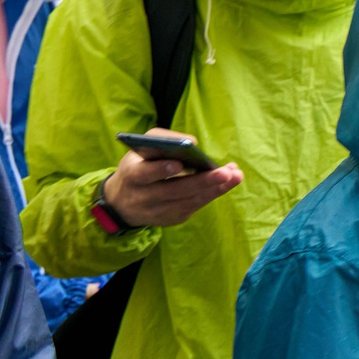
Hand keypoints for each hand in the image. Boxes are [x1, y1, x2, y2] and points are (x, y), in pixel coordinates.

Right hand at [101, 142, 243, 229]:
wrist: (124, 201)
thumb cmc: (140, 165)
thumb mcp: (143, 148)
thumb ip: (163, 139)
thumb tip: (192, 143)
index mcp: (132, 175)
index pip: (145, 174)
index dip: (160, 170)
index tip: (178, 163)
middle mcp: (143, 197)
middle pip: (174, 191)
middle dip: (201, 181)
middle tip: (225, 172)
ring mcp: (158, 211)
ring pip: (189, 201)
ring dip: (215, 189)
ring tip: (235, 175)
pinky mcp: (172, 218)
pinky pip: (194, 207)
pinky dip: (212, 194)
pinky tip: (228, 183)